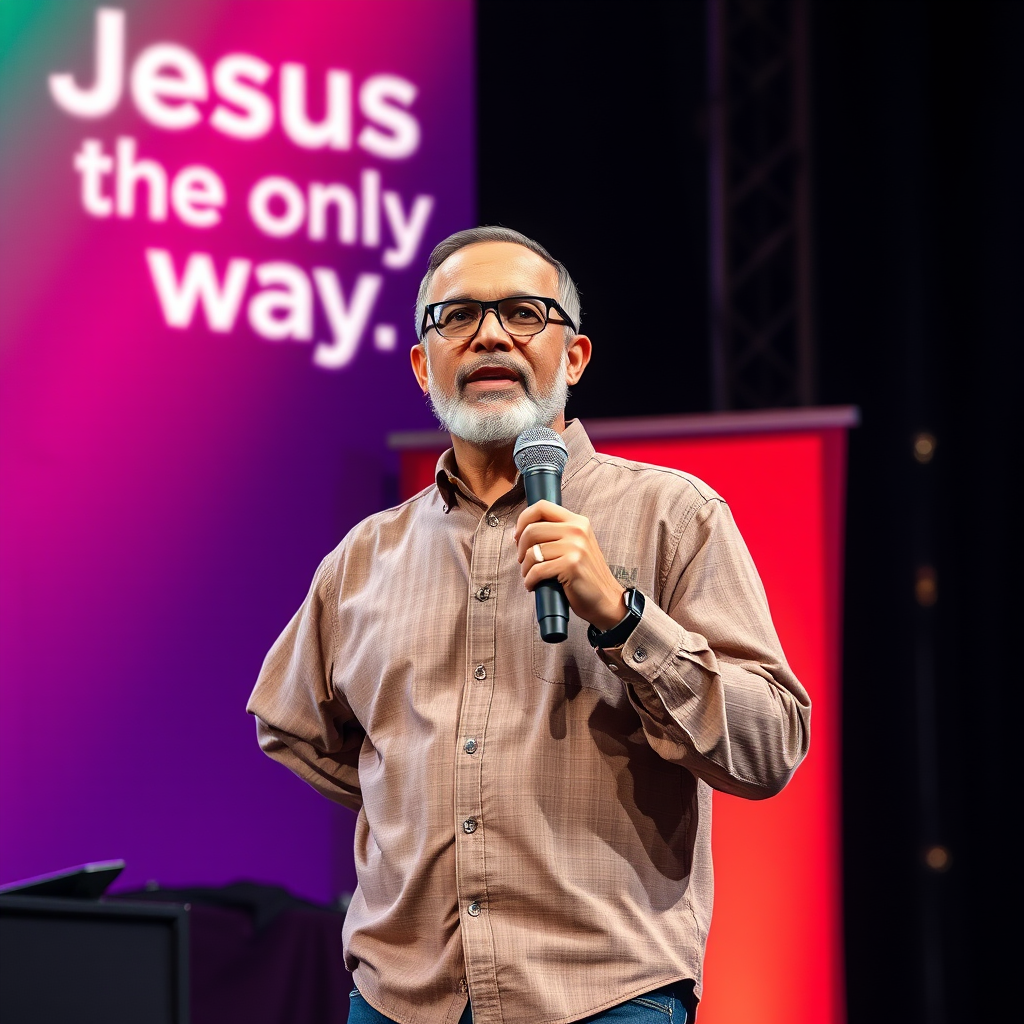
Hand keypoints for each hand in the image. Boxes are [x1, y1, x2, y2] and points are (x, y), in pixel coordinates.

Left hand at [513, 500, 625, 629]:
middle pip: (532, 530)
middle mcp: (577, 530)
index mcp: (577, 521)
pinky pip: (537, 570)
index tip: (517, 536)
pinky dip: (530, 580)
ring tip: (530, 575)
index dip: (523, 520)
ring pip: (533, 552)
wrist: (606, 599)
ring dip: (525, 568)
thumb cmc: (584, 574)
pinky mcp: (571, 565)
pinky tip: (533, 585)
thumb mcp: (575, 545)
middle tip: (523, 561)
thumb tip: (519, 532)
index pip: (541, 507)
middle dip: (521, 548)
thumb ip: (555, 534)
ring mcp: (576, 547)